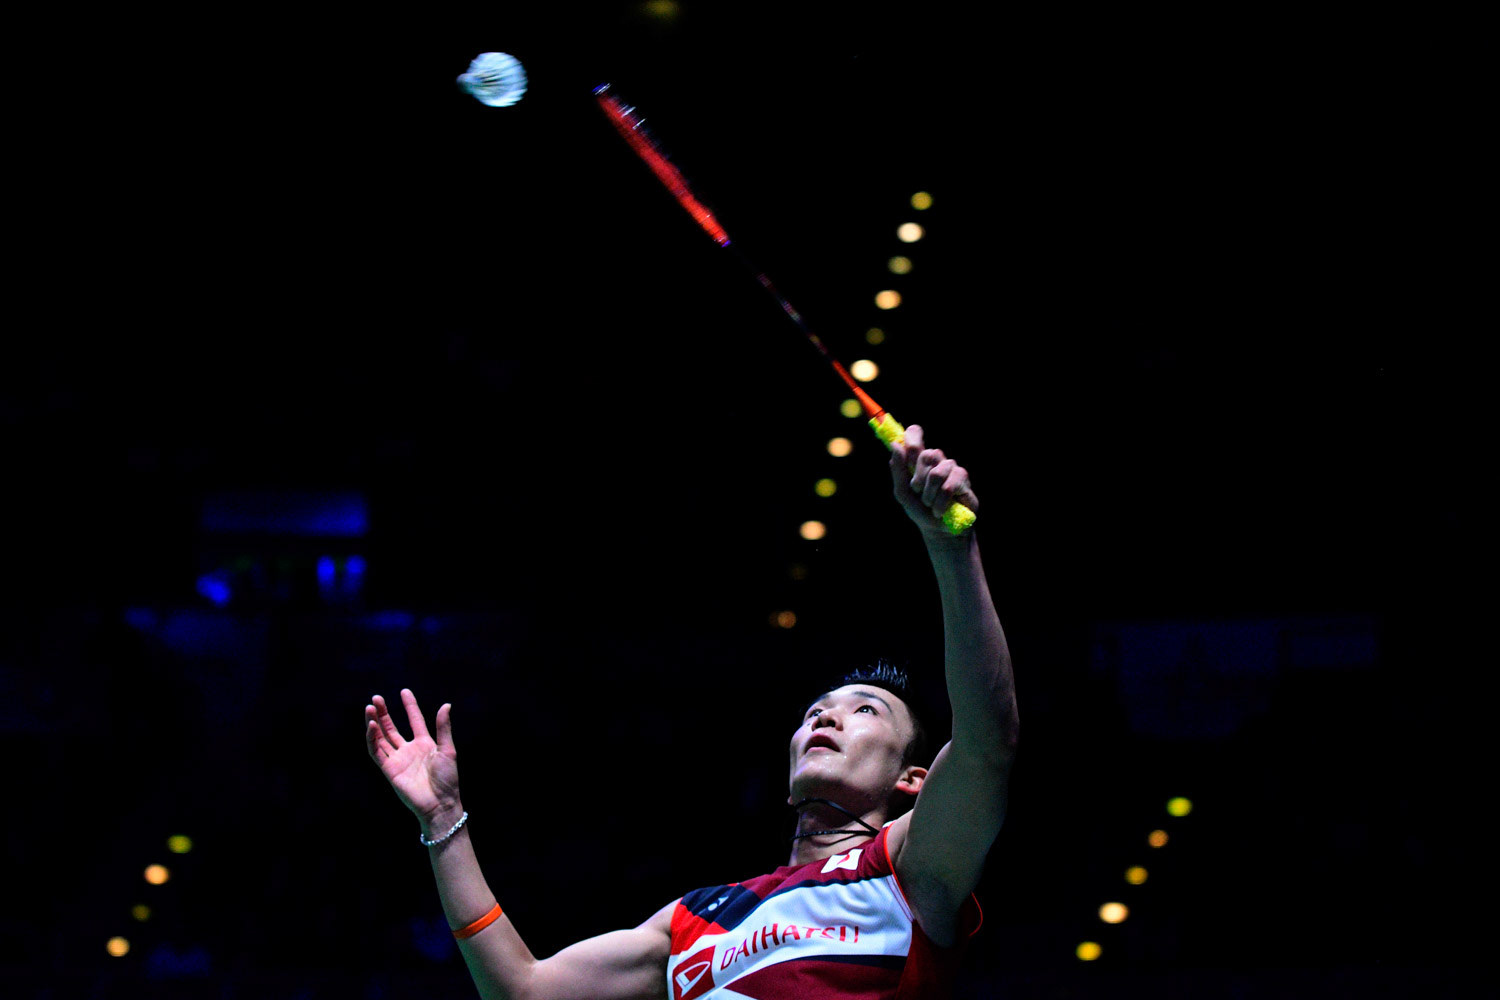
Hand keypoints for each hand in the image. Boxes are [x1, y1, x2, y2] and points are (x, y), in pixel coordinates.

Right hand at [365, 689, 461, 829]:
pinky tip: (371, 726)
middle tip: (376, 698)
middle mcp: (409, 750)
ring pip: (382, 738)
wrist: (440, 803)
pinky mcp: (389, 770)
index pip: (414, 720)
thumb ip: (443, 728)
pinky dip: (373, 739)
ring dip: (375, 723)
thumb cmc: (447, 779)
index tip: (404, 691)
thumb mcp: (447, 750)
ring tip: (370, 708)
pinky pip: (377, 752)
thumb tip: (446, 705)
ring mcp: (398, 760)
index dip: (410, 706)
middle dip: (384, 713)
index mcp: (425, 744)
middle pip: (392, 728)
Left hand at [889, 424, 978, 540]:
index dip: (912, 438)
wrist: (938, 530)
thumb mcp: (903, 493)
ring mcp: (951, 467)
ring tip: (931, 505)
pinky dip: (941, 503)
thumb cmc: (920, 509)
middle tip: (919, 494)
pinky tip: (940, 510)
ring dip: (930, 495)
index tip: (909, 452)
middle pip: (926, 455)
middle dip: (918, 480)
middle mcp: (936, 459)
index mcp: (918, 459)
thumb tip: (895, 445)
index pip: (915, 433)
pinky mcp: (963, 479)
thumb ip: (898, 470)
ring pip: (937, 473)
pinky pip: (949, 486)